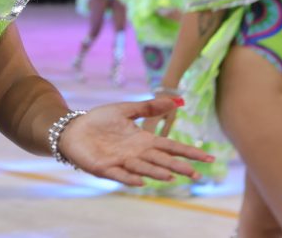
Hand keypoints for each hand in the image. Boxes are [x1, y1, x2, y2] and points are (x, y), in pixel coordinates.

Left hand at [57, 97, 212, 185]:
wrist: (73, 129)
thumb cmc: (99, 121)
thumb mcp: (125, 110)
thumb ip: (148, 107)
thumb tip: (174, 100)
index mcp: (143, 141)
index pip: (171, 147)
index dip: (188, 152)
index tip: (208, 158)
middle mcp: (136, 154)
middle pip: (162, 161)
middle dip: (179, 167)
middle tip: (197, 174)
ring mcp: (121, 162)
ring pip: (143, 168)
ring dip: (156, 172)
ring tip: (171, 176)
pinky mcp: (105, 167)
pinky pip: (119, 174)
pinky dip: (129, 178)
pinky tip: (140, 181)